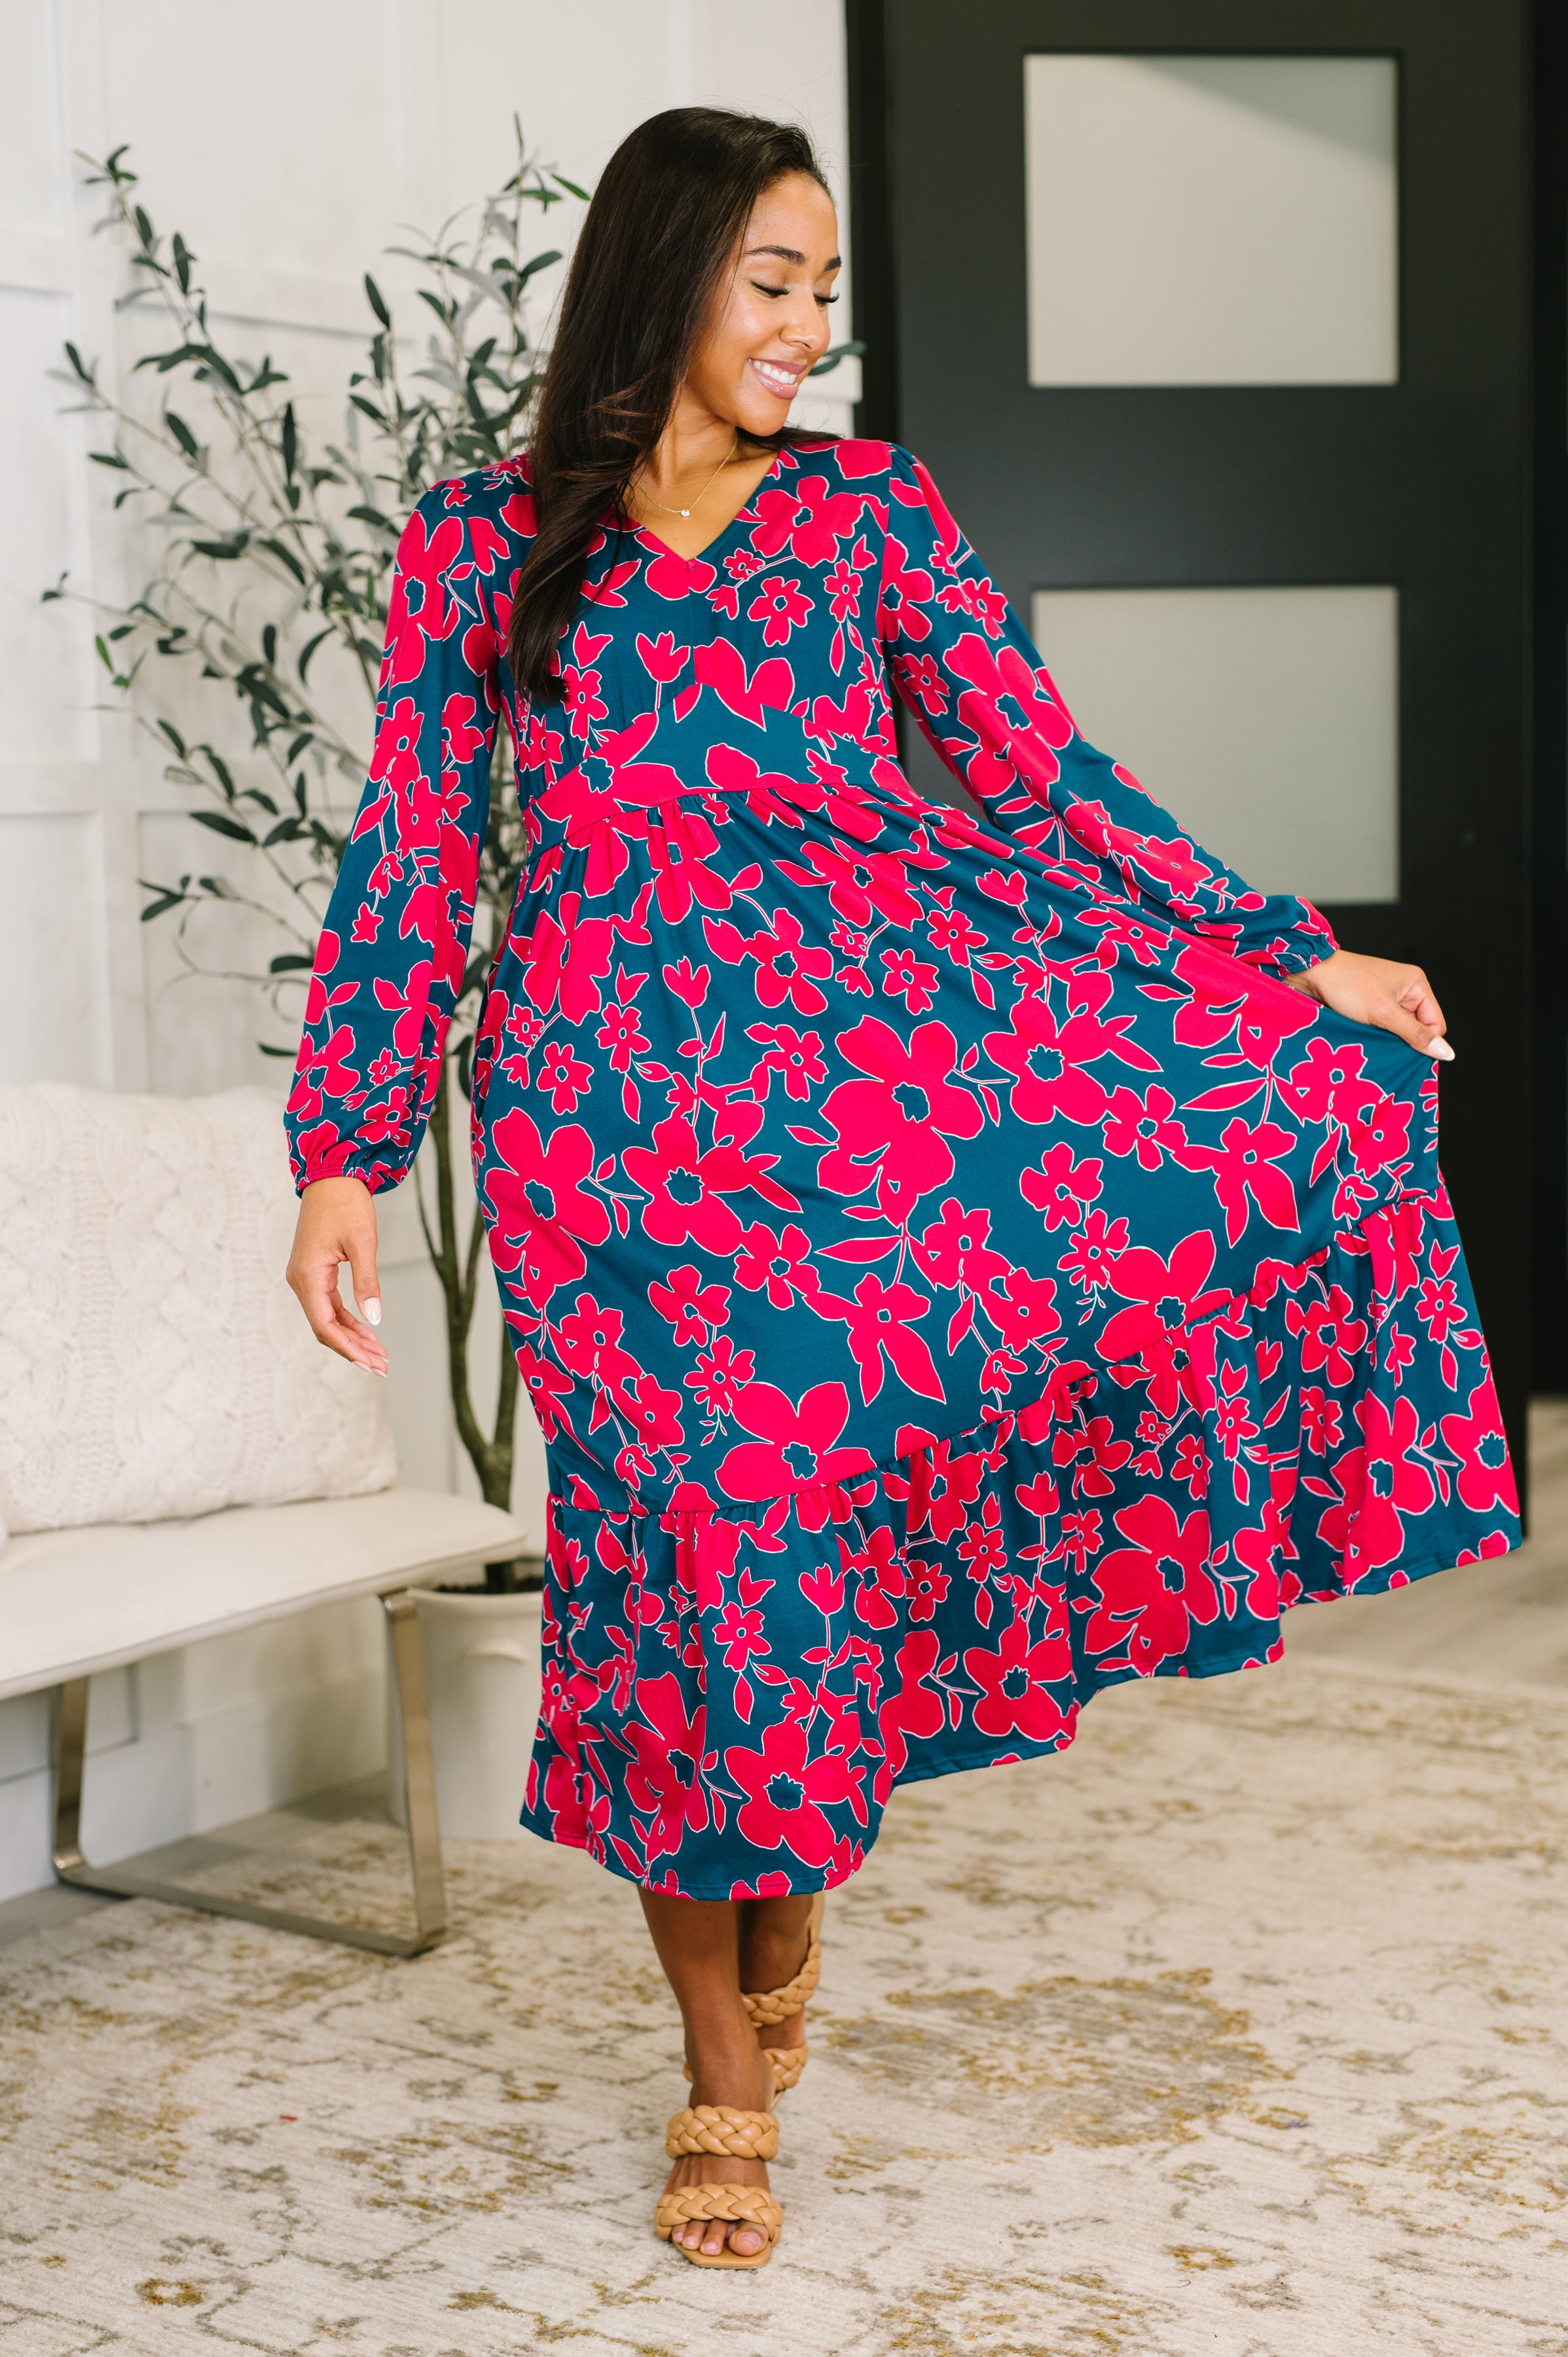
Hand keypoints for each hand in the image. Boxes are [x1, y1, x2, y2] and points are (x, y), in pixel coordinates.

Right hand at [286, 1175, 387, 1375]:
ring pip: (327, 1318)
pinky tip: (368, 1331)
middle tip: (382, 1367)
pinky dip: (348, 1319)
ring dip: (353, 1337)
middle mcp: (300, 1280)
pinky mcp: (314, 1271)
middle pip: (325, 1327)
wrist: (332, 1175)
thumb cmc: (346, 1204)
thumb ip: (367, 1282)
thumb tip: (374, 1318)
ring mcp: (305, 1277)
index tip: (372, 1364)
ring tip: (379, 1354)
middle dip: (353, 1349)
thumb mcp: (363, 1243)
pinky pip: (329, 1304)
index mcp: (307, 1276)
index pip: (325, 1326)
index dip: (349, 1348)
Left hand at [1286, 949, 1453, 1060]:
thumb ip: (1414, 1034)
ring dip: (1385, 1041)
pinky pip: (1380, 1030)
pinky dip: (1373, 1038)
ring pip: (1396, 1032)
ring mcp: (1385, 1000)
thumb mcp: (1384, 1013)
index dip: (1423, 1041)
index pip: (1435, 1024)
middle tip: (1385, 1048)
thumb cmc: (1347, 984)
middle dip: (1402, 1042)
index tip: (1405, 1054)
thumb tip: (1446, 1052)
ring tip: (1370, 1042)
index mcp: (1416, 984)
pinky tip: (1362, 1041)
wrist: (1309, 974)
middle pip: (1416, 1029)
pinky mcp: (1368, 1009)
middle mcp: (1404, 991)